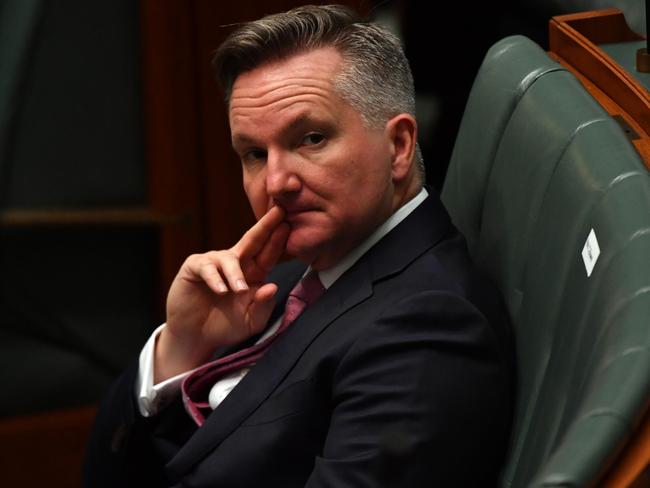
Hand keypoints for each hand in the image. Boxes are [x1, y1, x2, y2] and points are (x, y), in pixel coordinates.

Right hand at [155, 206, 289, 381]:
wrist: (196, 337)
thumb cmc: (226, 327)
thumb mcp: (251, 321)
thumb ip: (263, 306)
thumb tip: (272, 286)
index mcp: (253, 273)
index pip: (268, 253)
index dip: (278, 239)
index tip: (290, 224)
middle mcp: (235, 263)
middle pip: (252, 241)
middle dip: (266, 226)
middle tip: (279, 212)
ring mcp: (214, 263)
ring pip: (229, 259)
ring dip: (236, 274)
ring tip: (239, 291)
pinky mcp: (194, 268)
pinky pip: (207, 268)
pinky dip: (215, 279)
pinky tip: (221, 291)